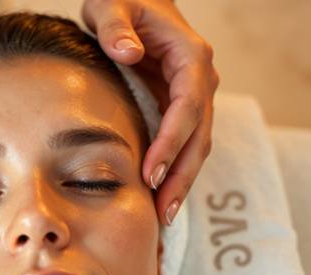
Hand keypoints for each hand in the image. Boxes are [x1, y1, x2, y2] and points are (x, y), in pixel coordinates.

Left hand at [82, 0, 219, 224]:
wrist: (134, 1)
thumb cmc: (121, 0)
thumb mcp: (111, 4)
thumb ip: (114, 26)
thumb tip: (126, 53)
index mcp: (190, 57)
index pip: (188, 106)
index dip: (173, 141)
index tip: (152, 171)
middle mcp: (199, 79)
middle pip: (199, 135)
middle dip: (182, 175)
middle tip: (160, 211)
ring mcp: (193, 96)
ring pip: (195, 146)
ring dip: (181, 182)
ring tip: (161, 217)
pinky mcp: (179, 108)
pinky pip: (182, 145)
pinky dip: (173, 173)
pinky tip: (158, 201)